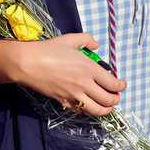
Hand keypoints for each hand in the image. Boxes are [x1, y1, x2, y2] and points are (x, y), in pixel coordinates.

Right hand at [0, 33, 125, 116]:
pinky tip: (88, 105)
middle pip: (108, 100)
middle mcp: (85, 84)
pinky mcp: (63, 102)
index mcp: (89, 69)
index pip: (113, 84)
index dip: (121, 86)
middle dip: (116, 100)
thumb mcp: (71, 39)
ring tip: (107, 106)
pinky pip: (79, 110)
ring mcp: (74, 95)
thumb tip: (96, 46)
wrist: (27, 63)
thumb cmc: (49, 49)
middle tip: (116, 97)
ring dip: (105, 110)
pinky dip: (87, 110)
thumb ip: (87, 40)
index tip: (122, 85)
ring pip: (96, 110)